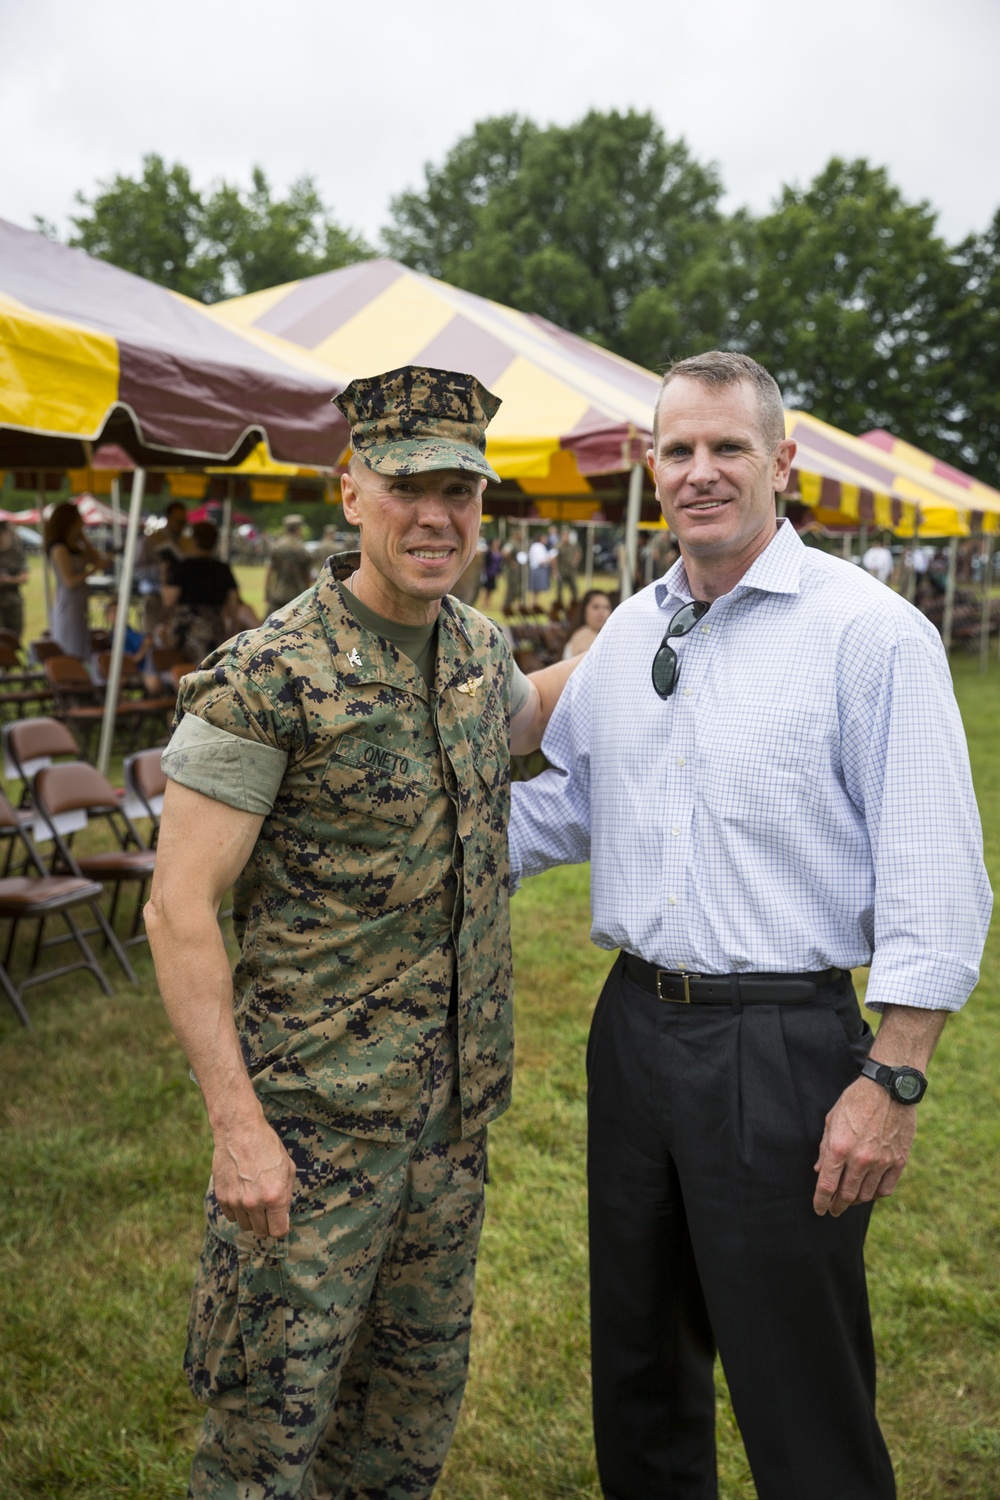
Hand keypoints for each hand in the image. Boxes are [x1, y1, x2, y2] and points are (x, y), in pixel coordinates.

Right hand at [211, 1115, 296, 1237]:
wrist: (240, 1131)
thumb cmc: (268, 1147)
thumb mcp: (288, 1169)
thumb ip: (286, 1195)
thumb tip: (283, 1216)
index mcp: (275, 1197)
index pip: (278, 1231)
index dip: (280, 1227)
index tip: (279, 1221)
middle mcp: (255, 1203)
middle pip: (260, 1231)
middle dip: (266, 1223)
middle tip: (267, 1210)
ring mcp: (236, 1201)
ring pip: (245, 1225)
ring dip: (251, 1217)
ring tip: (254, 1198)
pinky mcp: (222, 1197)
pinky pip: (231, 1216)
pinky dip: (237, 1210)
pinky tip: (242, 1194)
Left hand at [813, 1076, 916, 1216]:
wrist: (889, 1088)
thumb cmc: (856, 1100)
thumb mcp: (832, 1119)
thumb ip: (825, 1147)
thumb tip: (819, 1170)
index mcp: (839, 1147)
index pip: (826, 1185)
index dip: (820, 1201)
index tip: (818, 1209)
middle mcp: (860, 1158)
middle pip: (846, 1195)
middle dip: (837, 1206)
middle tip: (833, 1209)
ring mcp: (882, 1161)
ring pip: (866, 1195)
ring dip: (856, 1201)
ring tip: (850, 1199)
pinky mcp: (899, 1161)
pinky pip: (886, 1189)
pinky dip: (876, 1194)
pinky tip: (870, 1191)